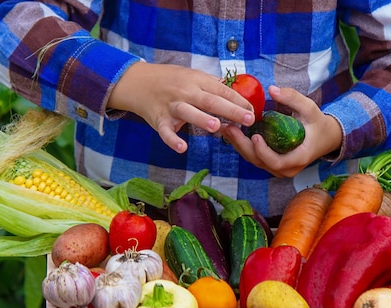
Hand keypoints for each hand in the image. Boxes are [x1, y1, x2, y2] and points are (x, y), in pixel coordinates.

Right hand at [108, 62, 254, 152]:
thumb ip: (212, 86)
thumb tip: (238, 94)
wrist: (137, 81)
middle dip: (230, 110)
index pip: (222, 91)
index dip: (239, 101)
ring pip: (188, 112)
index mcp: (197, 81)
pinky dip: (173, 140)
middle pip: (210, 101)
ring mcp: (171, 106)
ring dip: (202, 119)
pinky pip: (165, 132)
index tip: (254, 111)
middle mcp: (185, 92)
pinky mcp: (158, 120)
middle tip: (248, 120)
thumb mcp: (192, 76)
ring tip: (217, 127)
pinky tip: (183, 148)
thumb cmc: (170, 80)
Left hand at [221, 85, 342, 177]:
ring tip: (225, 127)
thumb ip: (292, 98)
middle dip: (242, 145)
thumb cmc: (318, 123)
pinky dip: (242, 144)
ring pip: (254, 160)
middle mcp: (286, 168)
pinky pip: (254, 156)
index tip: (255, 136)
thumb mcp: (310, 108)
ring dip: (238, 144)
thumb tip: (272, 89)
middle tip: (228, 127)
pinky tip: (231, 131)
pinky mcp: (271, 164)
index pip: (277, 162)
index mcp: (298, 158)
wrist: (325, 138)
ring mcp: (278, 168)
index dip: (263, 152)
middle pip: (259, 161)